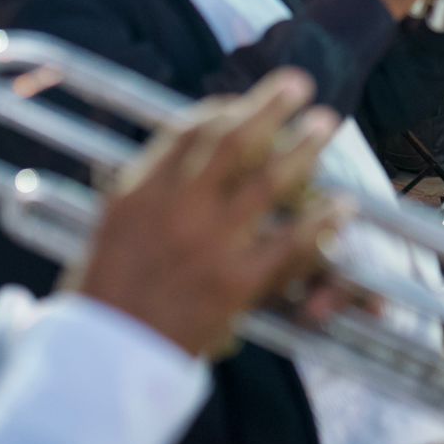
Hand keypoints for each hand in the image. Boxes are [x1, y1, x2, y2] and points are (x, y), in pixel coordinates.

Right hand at [71, 69, 347, 358]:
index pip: (185, 133)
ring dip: (303, 147)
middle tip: (299, 84)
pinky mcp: (236, 283)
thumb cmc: (100, 300)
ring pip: (268, 181)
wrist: (102, 360)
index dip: (220, 110)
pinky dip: (320, 223)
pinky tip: (342, 206)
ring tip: (324, 123)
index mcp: (140, 192)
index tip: (241, 101)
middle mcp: (177, 208)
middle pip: (232, 141)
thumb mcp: (106, 231)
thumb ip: (141, 194)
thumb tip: (169, 162)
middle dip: (268, 106)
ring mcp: (209, 243)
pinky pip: (289, 244)